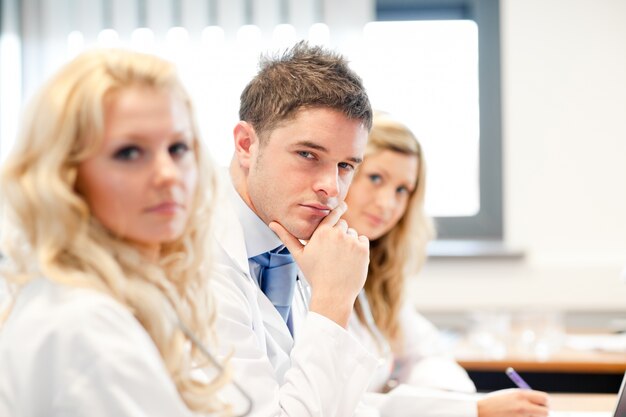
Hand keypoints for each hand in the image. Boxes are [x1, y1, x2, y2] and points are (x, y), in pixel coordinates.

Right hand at [269, 202, 368, 327]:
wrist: (333, 295)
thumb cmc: (314, 275)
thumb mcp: (299, 255)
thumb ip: (287, 237)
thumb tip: (272, 223)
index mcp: (322, 233)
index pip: (333, 213)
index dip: (338, 210)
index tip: (342, 206)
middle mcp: (337, 234)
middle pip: (342, 224)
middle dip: (339, 234)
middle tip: (333, 251)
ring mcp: (351, 241)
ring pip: (352, 233)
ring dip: (349, 241)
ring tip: (340, 258)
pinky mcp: (363, 249)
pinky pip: (362, 241)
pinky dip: (359, 248)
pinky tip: (350, 260)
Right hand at [477, 389, 549, 416]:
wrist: (480, 412)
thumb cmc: (494, 403)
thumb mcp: (510, 395)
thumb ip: (525, 398)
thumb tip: (542, 403)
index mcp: (521, 395)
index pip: (545, 398)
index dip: (546, 403)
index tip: (543, 405)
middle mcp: (523, 406)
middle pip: (546, 412)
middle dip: (543, 413)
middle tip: (538, 414)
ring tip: (519, 416)